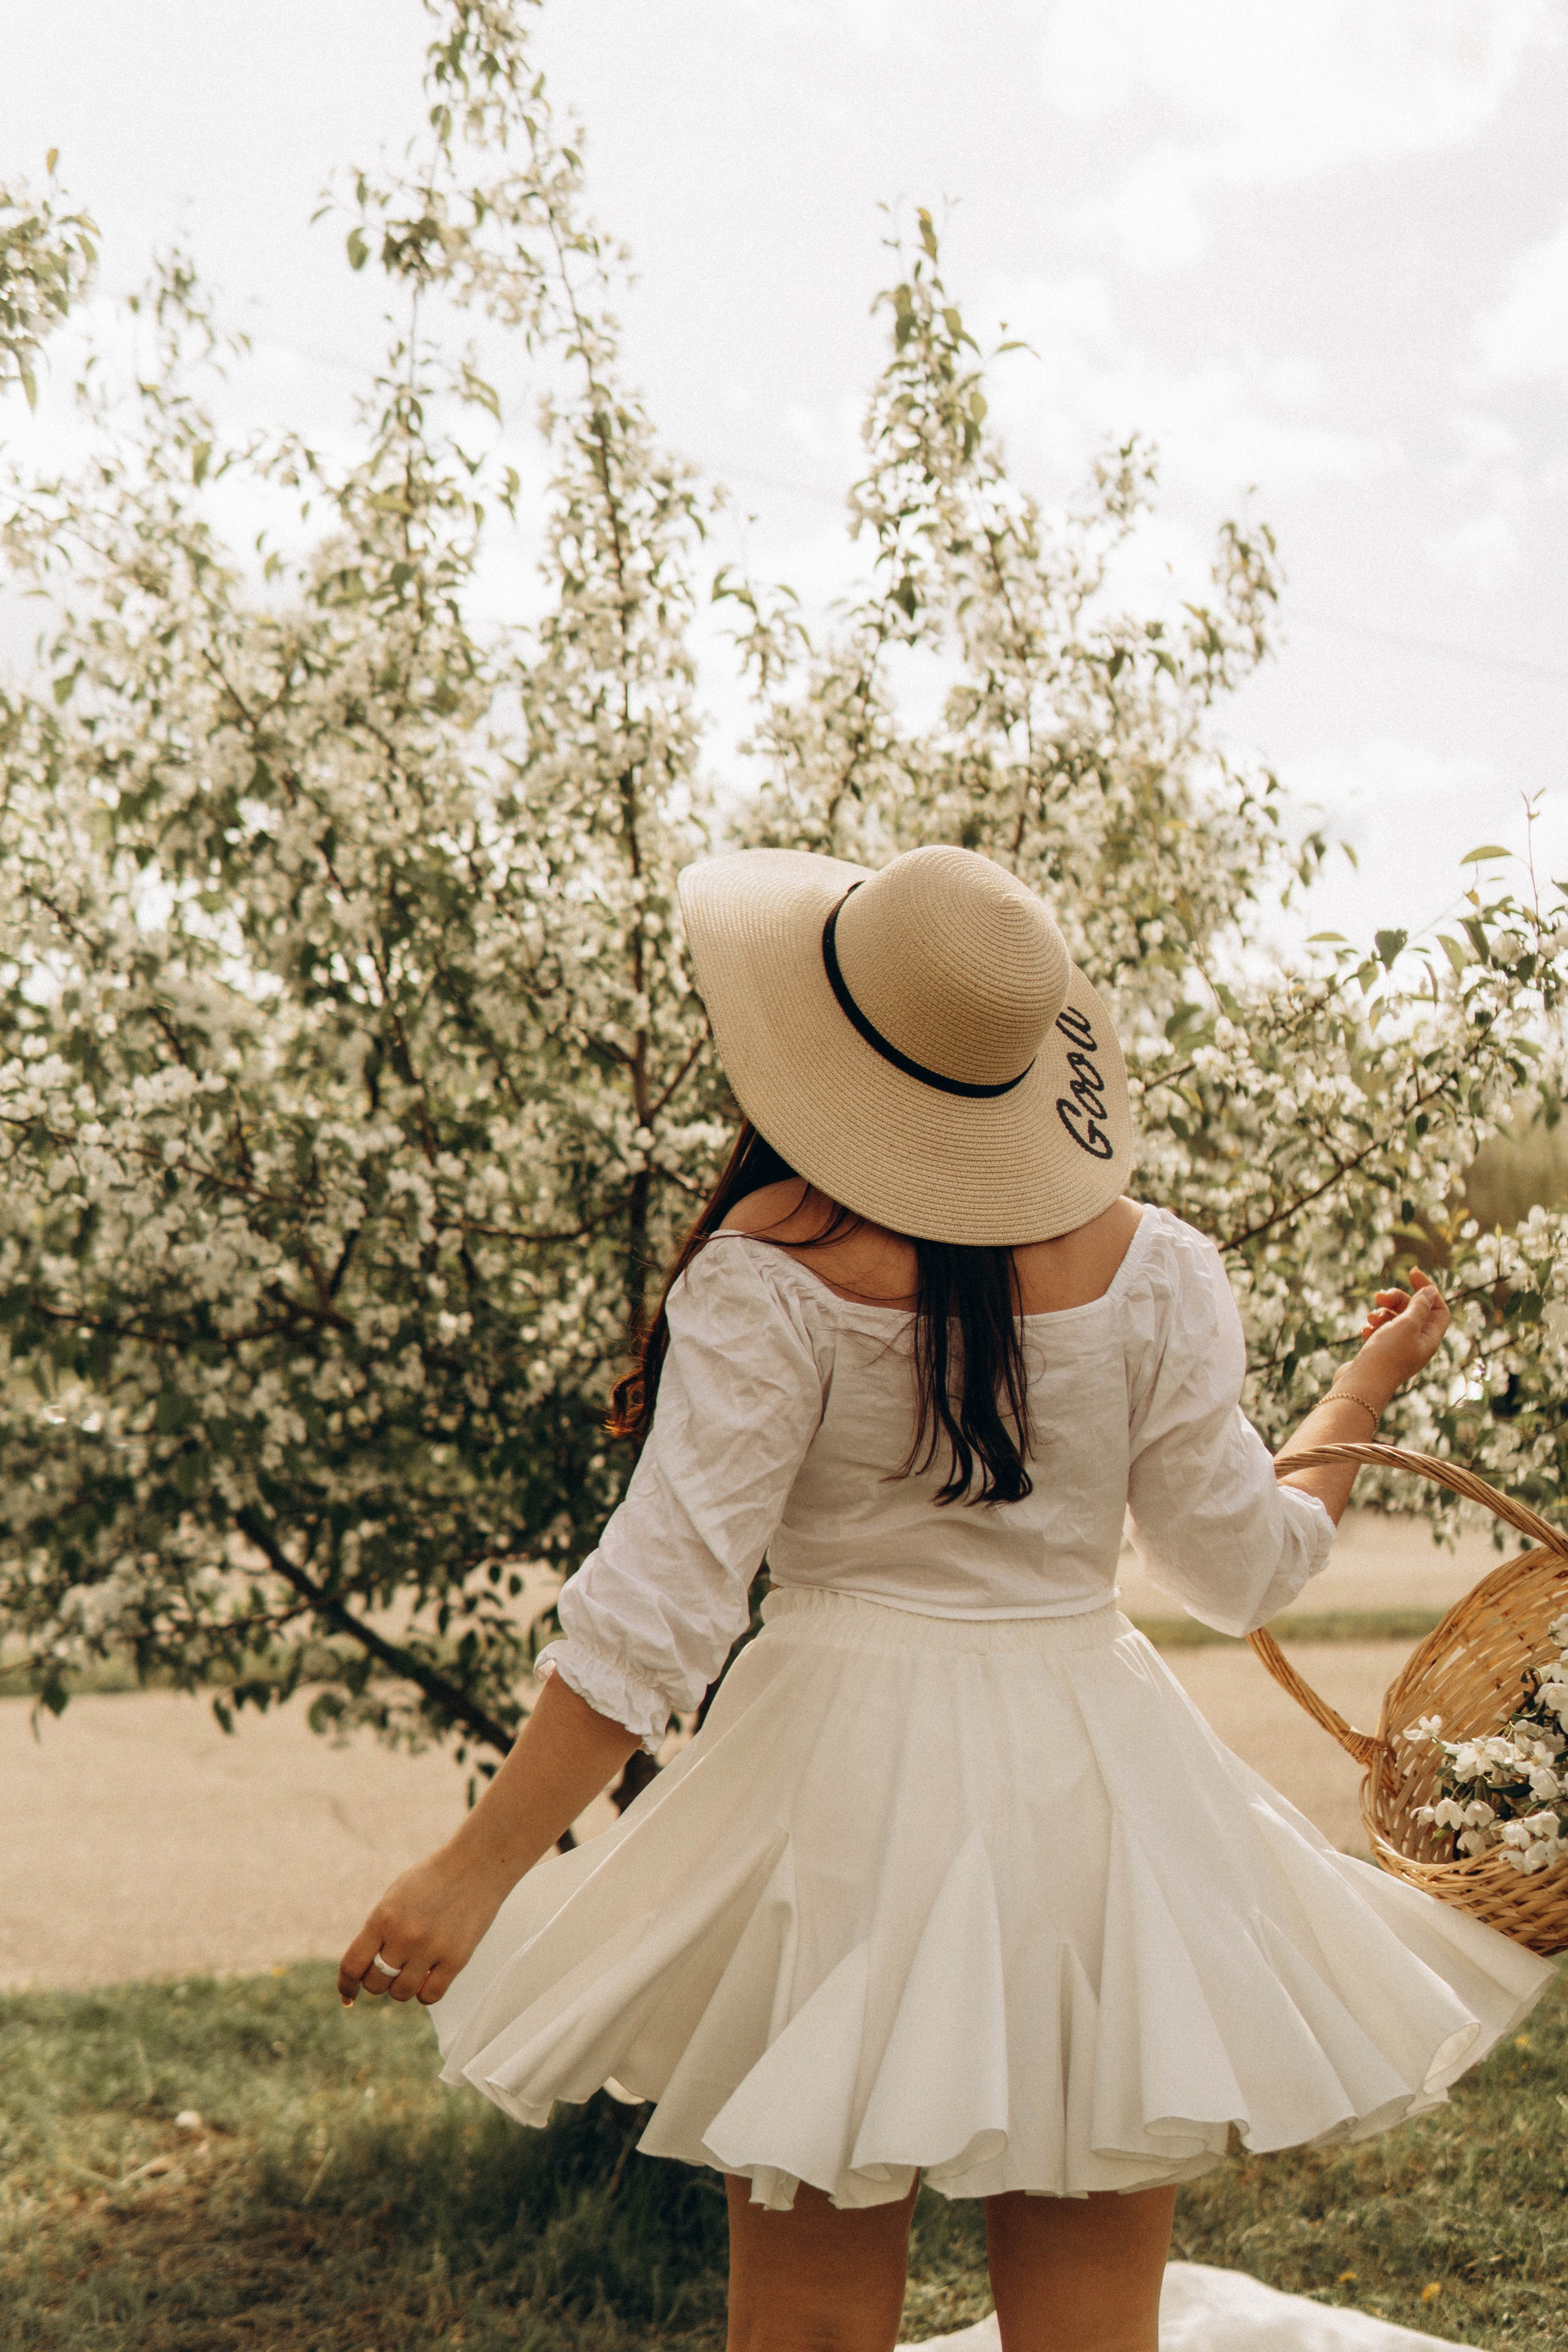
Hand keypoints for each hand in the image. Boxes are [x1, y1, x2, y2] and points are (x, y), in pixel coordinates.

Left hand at [338, 1846, 508, 2008]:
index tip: (348, 1996)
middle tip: (391, 1969)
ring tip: (411, 1972)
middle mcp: (404, 1936)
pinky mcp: (456, 1959)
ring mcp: (431, 1949)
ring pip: (401, 1993)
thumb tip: (365, 1968)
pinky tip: (428, 1979)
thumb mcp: (395, 1896)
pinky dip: (424, 1994)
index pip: (352, 1965)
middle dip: (378, 1981)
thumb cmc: (433, 1879)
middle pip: (375, 1984)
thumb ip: (379, 1930)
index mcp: (383, 1917)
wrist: (477, 1864)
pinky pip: (430, 1996)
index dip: (346, 1985)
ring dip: (401, 1988)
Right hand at [1352, 1266, 1449, 1401]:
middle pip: (1414, 1311)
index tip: (1411, 1273)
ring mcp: (1397, 1349)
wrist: (1360, 1385)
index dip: (1429, 1289)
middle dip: (1397, 1299)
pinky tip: (1364, 1331)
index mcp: (1429, 1339)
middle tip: (1379, 1296)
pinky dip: (1372, 1327)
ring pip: (1394, 1320)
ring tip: (1370, 1317)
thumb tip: (1430, 1291)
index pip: (1438, 1308)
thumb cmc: (1386, 1355)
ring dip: (1382, 1313)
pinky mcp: (1380, 1353)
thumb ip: (1420, 1306)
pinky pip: (1379, 1332)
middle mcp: (1416, 1344)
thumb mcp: (1407, 1325)